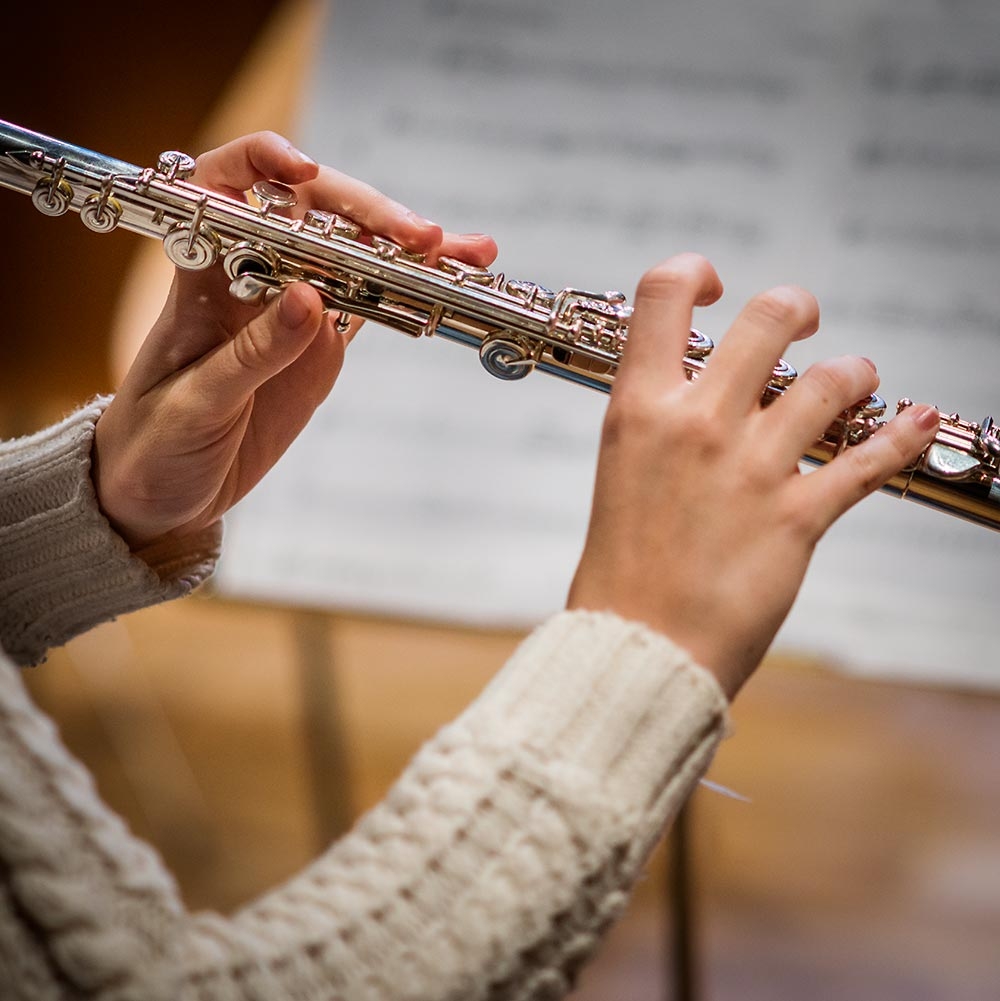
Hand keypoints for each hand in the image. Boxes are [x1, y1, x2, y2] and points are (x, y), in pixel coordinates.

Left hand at [93, 131, 497, 548]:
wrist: (164, 491)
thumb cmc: (156, 443)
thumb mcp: (198, 403)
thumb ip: (253, 353)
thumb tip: (311, 299)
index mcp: (204, 278)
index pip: (223, 187)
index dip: (261, 163)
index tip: (305, 171)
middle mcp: (252, 278)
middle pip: (313, 215)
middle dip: (370, 215)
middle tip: (425, 238)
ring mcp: (292, 310)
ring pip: (354, 257)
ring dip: (409, 249)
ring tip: (469, 252)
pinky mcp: (319, 345)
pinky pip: (370, 306)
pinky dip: (411, 294)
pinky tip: (450, 284)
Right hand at [566, 253, 938, 696]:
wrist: (637, 649)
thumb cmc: (621, 572)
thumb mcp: (619, 475)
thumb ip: (659, 425)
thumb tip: (703, 393)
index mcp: (638, 409)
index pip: (662, 294)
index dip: (696, 273)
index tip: (715, 290)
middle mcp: (697, 423)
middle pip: (770, 317)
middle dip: (796, 309)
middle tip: (802, 324)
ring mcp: (751, 467)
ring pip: (834, 379)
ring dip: (854, 374)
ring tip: (855, 384)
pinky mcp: (797, 516)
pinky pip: (871, 458)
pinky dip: (903, 434)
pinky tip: (917, 420)